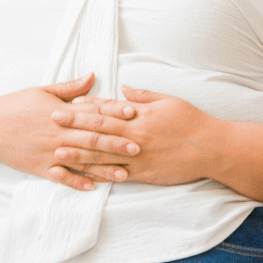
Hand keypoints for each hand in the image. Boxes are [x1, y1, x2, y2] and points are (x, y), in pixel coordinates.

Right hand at [0, 73, 139, 190]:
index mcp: (61, 112)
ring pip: (81, 160)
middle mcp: (58, 132)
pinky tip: (93, 187)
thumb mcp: (43, 91)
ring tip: (124, 173)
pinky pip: (60, 176)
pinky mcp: (39, 167)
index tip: (134, 113)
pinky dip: (76, 182)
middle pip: (92, 138)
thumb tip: (94, 76)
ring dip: (104, 167)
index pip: (93, 111)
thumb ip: (71, 88)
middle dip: (117, 143)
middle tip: (139, 147)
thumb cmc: (16, 105)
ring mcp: (49, 151)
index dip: (115, 112)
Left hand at [51, 84, 215, 185]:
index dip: (87, 107)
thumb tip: (123, 87)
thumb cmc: (192, 122)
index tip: (68, 103)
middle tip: (52, 121)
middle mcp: (136, 136)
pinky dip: (98, 175)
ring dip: (78, 153)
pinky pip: (116, 175)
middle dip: (74, 125)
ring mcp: (138, 156)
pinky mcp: (143, 173)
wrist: (211, 148)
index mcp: (141, 116)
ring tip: (58, 152)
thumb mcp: (170, 101)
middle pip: (99, 129)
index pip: (109, 109)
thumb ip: (144, 96)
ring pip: (102, 155)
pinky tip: (83, 175)